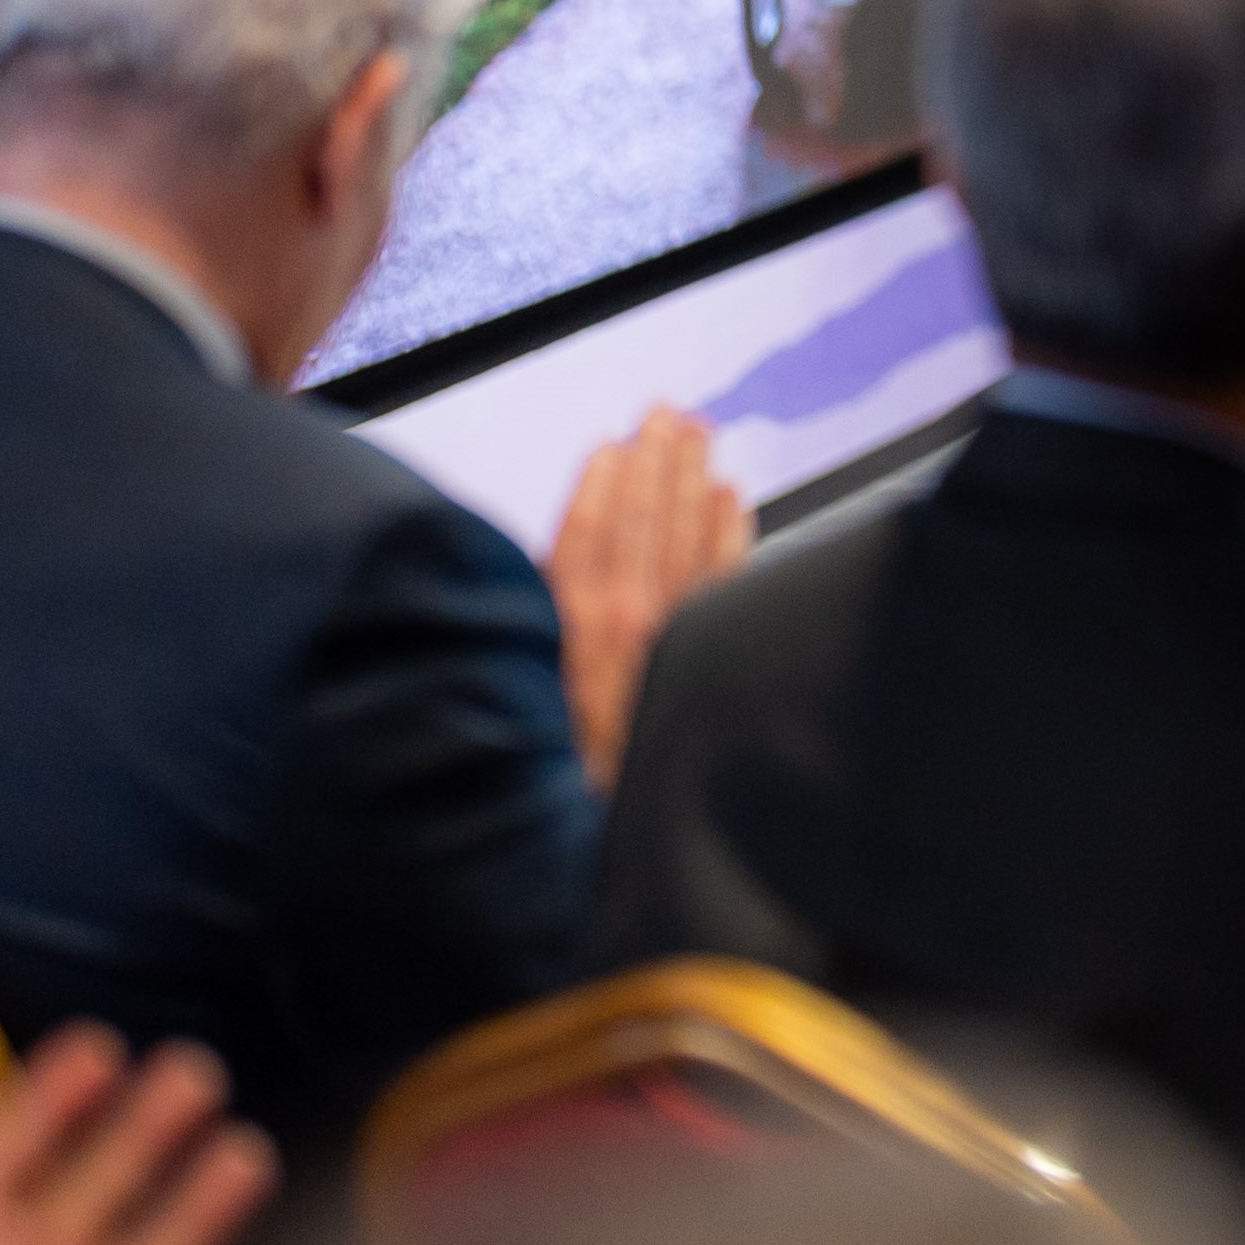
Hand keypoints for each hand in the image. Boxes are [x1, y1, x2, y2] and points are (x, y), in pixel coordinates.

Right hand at [548, 409, 752, 781]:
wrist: (592, 829)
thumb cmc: (543, 753)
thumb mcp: (513, 683)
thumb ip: (534, 618)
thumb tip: (553, 567)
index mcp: (566, 620)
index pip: (589, 527)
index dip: (604, 482)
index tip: (614, 445)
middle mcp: (624, 618)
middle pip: (644, 518)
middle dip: (656, 461)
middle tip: (668, 416)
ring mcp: (672, 633)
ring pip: (687, 534)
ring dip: (692, 478)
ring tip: (698, 434)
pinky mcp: (706, 651)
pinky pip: (725, 573)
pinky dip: (729, 528)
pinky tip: (731, 495)